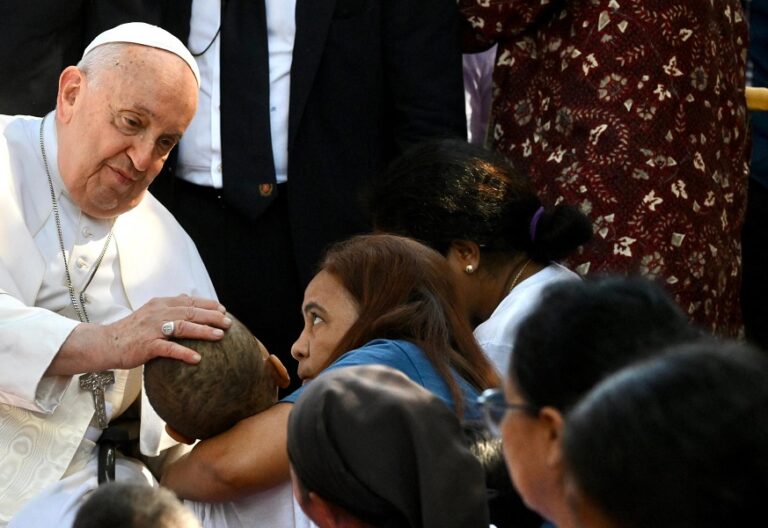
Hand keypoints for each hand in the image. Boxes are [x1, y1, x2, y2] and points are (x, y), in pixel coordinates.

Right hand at [48, 295, 230, 375]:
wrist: (105, 343)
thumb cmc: (130, 331)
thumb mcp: (150, 313)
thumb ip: (168, 306)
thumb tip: (186, 297)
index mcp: (160, 304)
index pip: (189, 301)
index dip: (208, 304)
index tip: (223, 309)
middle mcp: (158, 313)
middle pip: (190, 311)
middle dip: (212, 316)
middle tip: (228, 322)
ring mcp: (152, 329)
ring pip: (183, 326)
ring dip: (204, 331)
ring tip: (220, 336)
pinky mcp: (147, 345)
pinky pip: (169, 348)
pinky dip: (184, 353)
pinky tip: (197, 359)